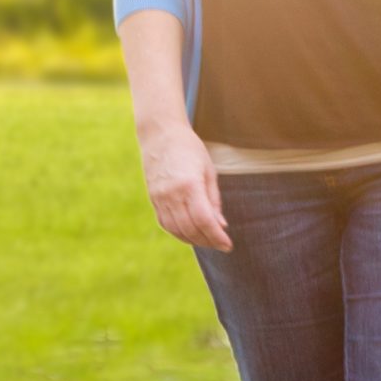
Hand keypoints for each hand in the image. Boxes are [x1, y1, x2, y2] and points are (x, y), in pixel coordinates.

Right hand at [140, 117, 229, 252]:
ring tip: (209, 242)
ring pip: (176, 229)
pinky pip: (165, 223)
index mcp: (189, 185)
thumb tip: (221, 226)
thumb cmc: (190, 149)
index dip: (216, 236)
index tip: (228, 245)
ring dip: (194, 240)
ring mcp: (159, 198)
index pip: (203, 220)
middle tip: (222, 245)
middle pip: (190, 228)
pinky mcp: (152, 199)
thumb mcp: (209, 171)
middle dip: (208, 241)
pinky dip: (179, 233)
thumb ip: (214, 201)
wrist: (160, 135)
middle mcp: (171, 194)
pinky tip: (192, 235)